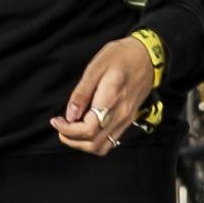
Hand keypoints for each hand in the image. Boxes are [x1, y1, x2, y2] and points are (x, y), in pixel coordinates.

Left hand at [51, 34, 160, 154]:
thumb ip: (81, 93)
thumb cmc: (120, 57)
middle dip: (71, 139)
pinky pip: (110, 141)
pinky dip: (94, 141)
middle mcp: (121, 114)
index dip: (67, 130)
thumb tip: (70, 115)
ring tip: (70, 129)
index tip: (56, 120)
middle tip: (60, 125)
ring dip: (82, 143)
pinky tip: (84, 127)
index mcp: (111, 99)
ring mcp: (126, 119)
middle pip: (93, 143)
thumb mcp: (95, 67)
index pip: (88, 129)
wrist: (147, 56)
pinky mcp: (128, 119)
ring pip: (102, 147)